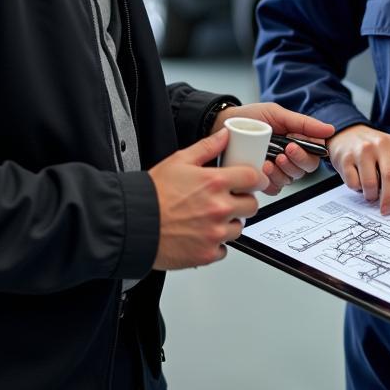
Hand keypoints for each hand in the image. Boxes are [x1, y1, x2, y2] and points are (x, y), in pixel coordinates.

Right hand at [149, 129, 268, 270]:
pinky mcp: (208, 254)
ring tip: (210, 218)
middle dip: (243, 201)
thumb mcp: (179, 160)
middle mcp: (219, 208)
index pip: (253, 178)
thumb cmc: (152, 194)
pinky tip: (202, 234)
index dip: (256, 179)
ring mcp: (215, 233)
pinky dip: (217, 244)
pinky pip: (224, 249)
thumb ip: (207, 146)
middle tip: (229, 200)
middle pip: (252, 205)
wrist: (133, 223)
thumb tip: (225, 135)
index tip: (253, 181)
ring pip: (239, 228)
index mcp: (214, 183)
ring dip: (230, 223)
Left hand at [212, 102, 333, 195]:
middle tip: (282, 153)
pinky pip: (274, 188)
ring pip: (290, 180)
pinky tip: (262, 169)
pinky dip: (270, 181)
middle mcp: (287, 156)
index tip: (293, 144)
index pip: (314, 155)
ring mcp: (275, 169)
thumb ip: (303, 123)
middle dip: (295, 163)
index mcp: (295, 140)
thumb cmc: (249, 117)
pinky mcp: (262, 180)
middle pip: (305, 170)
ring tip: (269, 161)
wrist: (222, 124)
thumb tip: (329, 129)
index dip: (307, 154)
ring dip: (282, 172)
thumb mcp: (276, 114)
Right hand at [327, 124, 389, 215]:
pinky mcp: (345, 159)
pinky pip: (354, 184)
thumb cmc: (372, 146)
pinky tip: (357, 181)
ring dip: (370, 195)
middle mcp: (379, 145)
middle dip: (388, 198)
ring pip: (370, 184)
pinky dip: (356, 188)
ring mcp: (361, 151)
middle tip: (386, 209)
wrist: (346, 133)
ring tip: (370, 192)